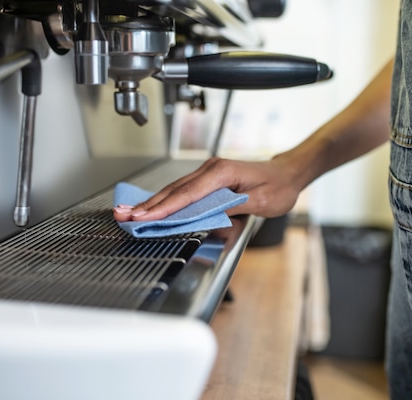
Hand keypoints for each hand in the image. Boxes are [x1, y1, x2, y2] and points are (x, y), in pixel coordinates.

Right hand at [112, 156, 302, 221]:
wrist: (286, 174)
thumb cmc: (278, 187)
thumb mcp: (262, 202)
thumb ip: (234, 208)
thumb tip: (207, 214)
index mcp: (223, 172)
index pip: (187, 194)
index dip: (164, 207)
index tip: (145, 217)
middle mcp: (211, 169)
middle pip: (174, 191)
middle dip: (148, 205)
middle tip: (125, 216)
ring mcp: (208, 172)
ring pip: (175, 190)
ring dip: (152, 203)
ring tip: (130, 213)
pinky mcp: (207, 179)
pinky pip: (182, 191)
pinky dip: (165, 201)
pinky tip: (151, 208)